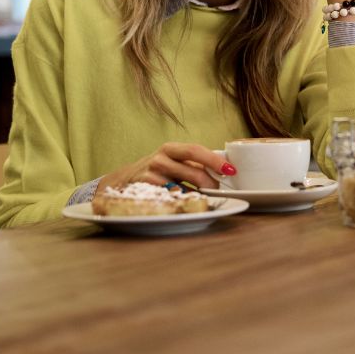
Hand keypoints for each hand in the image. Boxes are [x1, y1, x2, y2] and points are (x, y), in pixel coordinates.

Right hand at [93, 142, 235, 197]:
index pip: (196, 151)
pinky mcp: (145, 190)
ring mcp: (151, 175)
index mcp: (171, 148)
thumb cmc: (157, 171)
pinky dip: (181, 203)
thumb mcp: (173, 162)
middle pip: (194, 172)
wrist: (123, 181)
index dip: (215, 160)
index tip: (231, 170)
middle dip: (210, 184)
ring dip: (197, 196)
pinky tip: (184, 204)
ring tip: (202, 198)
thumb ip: (193, 164)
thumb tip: (223, 172)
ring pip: (184, 188)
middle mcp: (160, 158)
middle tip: (217, 191)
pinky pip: (170, 199)